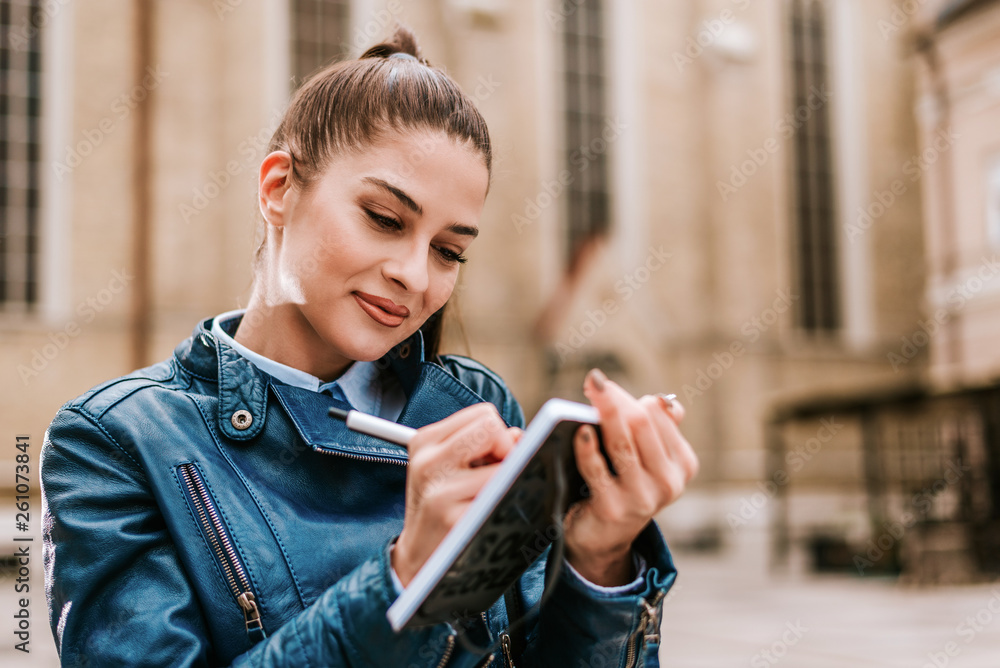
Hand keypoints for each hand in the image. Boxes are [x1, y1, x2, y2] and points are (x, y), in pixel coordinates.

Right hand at [392, 403, 521, 587]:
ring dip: (509, 481)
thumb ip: (484, 445)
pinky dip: (509, 503)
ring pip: (504, 464)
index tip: (493, 459)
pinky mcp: (456, 519)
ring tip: (491, 499)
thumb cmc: (441, 510)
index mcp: (425, 441)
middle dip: (506, 449)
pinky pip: (503, 497)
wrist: (419, 561)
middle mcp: (428, 461)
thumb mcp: (449, 469)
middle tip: (497, 476)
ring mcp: (441, 491)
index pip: (485, 414)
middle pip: (492, 427)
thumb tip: (519, 436)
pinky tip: (494, 516)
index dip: (498, 435)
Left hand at [563, 369, 697, 585]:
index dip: (629, 396)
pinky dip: (587, 447)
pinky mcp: (614, 509)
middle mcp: (669, 482)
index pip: (659, 415)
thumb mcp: (646, 457)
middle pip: (641, 424)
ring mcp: (642, 498)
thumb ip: (655, 427)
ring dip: (603, 413)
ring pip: (622, 443)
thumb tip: (661, 400)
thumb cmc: (622, 484)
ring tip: (590, 394)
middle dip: (615, 400)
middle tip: (593, 381)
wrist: (603, 537)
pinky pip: (597, 470)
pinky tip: (581, 432)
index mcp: (683, 464)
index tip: (603, 384)